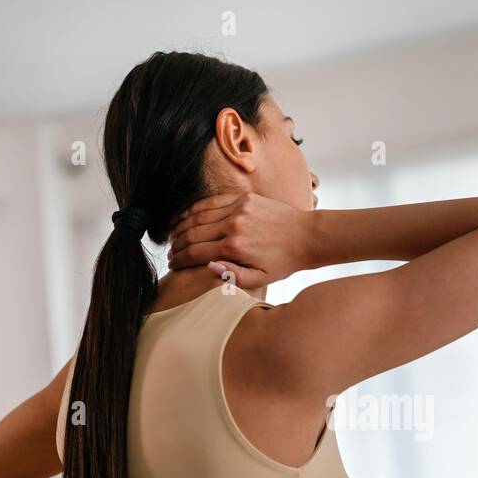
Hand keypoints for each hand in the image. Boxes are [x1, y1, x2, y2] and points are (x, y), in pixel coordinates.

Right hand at [167, 191, 313, 288]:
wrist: (306, 236)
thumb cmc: (284, 262)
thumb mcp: (261, 279)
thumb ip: (233, 277)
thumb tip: (208, 267)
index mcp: (235, 247)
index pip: (196, 253)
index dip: (181, 260)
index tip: (173, 265)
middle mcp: (233, 225)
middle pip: (192, 233)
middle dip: (177, 244)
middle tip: (171, 253)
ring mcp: (237, 208)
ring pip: (198, 215)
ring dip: (182, 226)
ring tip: (175, 237)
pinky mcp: (243, 197)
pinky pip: (212, 202)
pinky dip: (195, 210)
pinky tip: (188, 218)